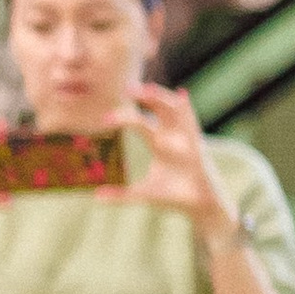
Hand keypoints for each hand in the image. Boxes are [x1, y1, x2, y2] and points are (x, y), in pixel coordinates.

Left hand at [112, 83, 240, 247]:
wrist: (198, 204)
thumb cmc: (173, 195)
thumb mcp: (144, 194)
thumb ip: (121, 195)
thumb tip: (95, 197)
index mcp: (158, 143)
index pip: (139, 123)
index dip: (123, 118)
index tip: (105, 120)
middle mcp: (172, 135)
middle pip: (159, 107)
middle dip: (146, 96)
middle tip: (129, 89)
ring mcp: (185, 138)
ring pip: (174, 110)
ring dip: (161, 98)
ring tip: (147, 90)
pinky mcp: (196, 145)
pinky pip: (192, 123)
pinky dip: (187, 110)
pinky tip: (182, 95)